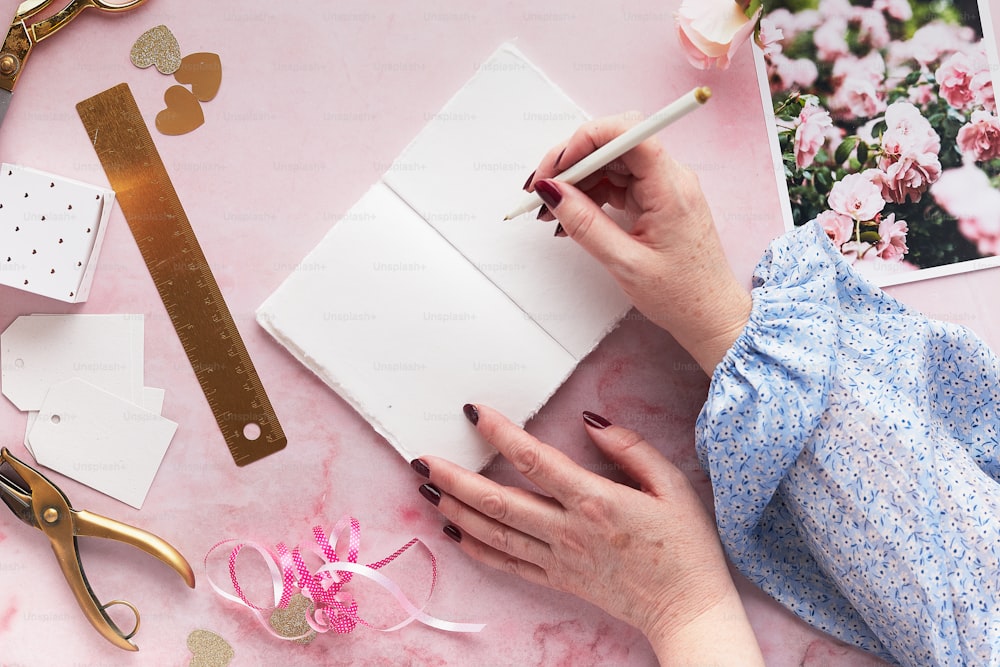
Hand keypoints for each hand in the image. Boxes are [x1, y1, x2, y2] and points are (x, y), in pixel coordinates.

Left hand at [412, 405, 762, 663]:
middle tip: (422, 458)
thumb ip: (630, 448)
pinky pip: (507, 563)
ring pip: (493, 532)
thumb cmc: (685, 545)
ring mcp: (558, 559)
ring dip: (454, 509)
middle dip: (454, 477)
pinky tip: (452, 532)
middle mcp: (568, 531)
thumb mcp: (672, 485)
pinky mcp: (557, 580)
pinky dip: (475, 547)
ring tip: (425, 487)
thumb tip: (589, 421)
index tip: (475, 412)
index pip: (534, 460)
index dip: (500, 433)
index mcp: (596, 501)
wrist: (687, 608)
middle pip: (497, 500)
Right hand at [526, 114, 751, 373]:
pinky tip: (572, 214)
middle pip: (614, 144)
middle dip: (573, 161)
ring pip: (611, 162)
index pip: (629, 133)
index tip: (555, 167)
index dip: (586, 139)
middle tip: (540, 189)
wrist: (711, 315)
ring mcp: (663, 187)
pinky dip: (590, 193)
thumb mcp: (625, 263)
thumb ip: (585, 225)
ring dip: (577, 179)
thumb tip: (551, 191)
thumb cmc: (681, 295)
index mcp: (671, 188)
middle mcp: (670, 178)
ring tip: (550, 209)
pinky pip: (617, 182)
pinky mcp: (655, 199)